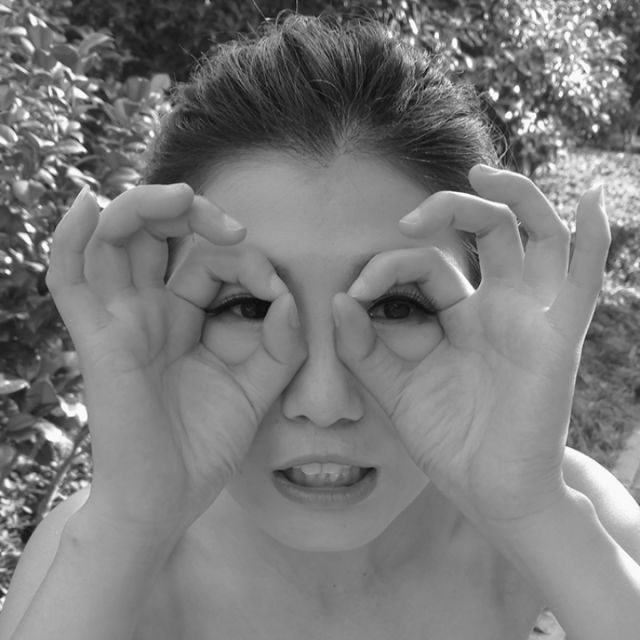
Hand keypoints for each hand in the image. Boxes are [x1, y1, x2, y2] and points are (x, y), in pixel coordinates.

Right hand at [47, 185, 305, 530]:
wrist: (167, 501)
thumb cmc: (205, 447)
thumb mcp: (257, 391)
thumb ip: (279, 347)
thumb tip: (289, 299)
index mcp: (184, 319)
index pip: (206, 261)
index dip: (243, 259)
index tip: (277, 287)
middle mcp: (147, 312)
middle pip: (153, 235)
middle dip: (190, 214)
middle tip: (232, 226)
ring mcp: (119, 322)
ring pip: (111, 242)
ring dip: (141, 208)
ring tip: (180, 196)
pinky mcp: (98, 342)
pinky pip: (70, 281)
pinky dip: (71, 241)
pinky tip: (87, 205)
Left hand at [332, 166, 609, 526]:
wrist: (488, 490)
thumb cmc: (448, 440)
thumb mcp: (394, 390)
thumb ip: (365, 349)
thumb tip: (338, 301)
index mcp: (460, 316)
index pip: (428, 264)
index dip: (387, 268)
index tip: (353, 296)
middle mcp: (499, 307)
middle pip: (487, 230)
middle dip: (448, 209)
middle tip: (408, 218)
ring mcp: (530, 317)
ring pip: (536, 235)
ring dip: (515, 196)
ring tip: (482, 171)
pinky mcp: (556, 338)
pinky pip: (582, 281)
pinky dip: (595, 239)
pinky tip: (596, 200)